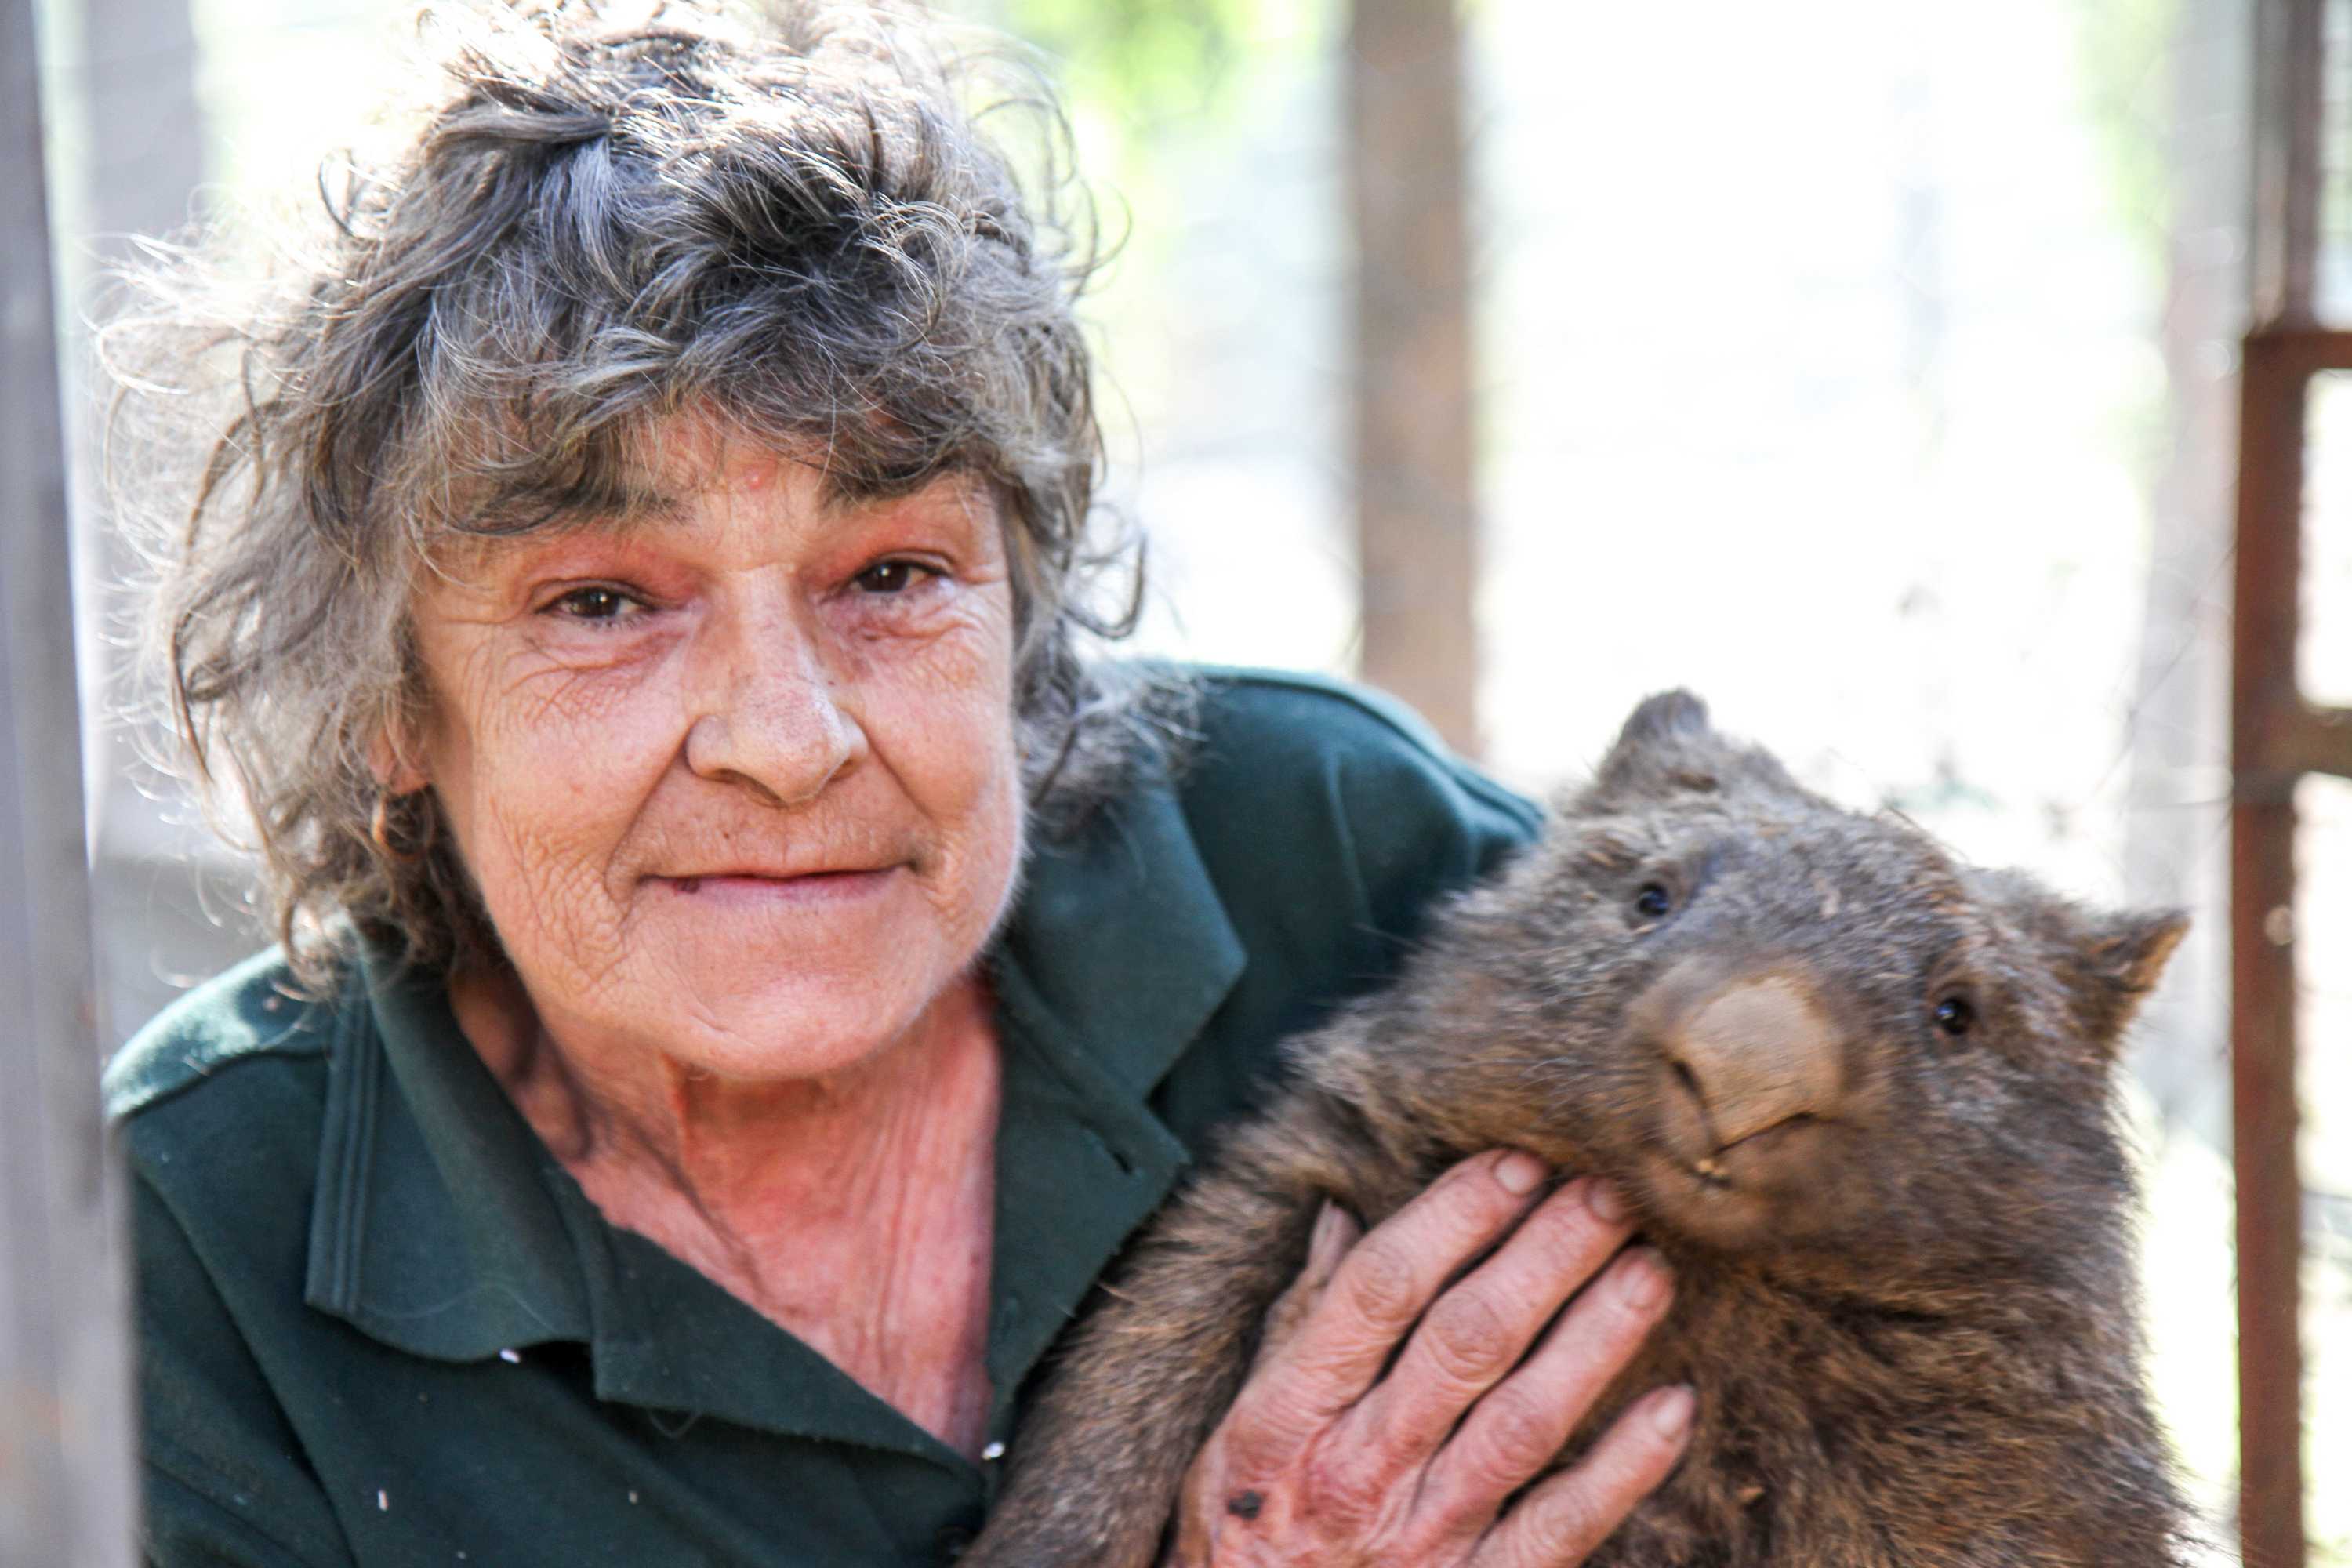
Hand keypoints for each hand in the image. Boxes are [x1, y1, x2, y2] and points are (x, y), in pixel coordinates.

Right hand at [1160, 1150, 1690, 1566]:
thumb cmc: (1248, 1533)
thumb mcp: (1239, 1428)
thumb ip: (1299, 1322)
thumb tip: (1343, 1218)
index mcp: (1289, 1415)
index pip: (1381, 1289)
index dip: (1456, 1216)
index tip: (1518, 1161)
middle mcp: (1357, 1470)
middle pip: (1466, 1340)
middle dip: (1545, 1255)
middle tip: (1608, 1191)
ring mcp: (1423, 1537)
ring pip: (1525, 1422)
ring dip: (1596, 1338)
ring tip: (1651, 1267)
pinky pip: (1563, 1527)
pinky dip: (1625, 1469)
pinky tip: (1674, 1406)